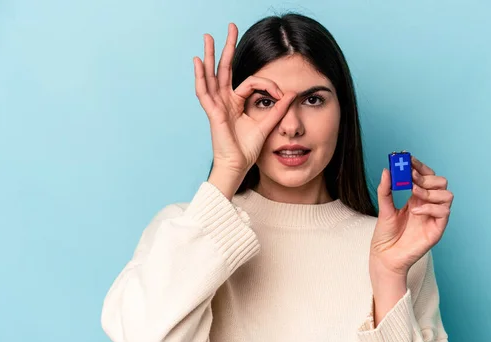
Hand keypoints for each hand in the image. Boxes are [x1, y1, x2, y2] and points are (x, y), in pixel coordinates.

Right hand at [193, 23, 296, 175]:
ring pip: (211, 75)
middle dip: (227, 48)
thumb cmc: (248, 150)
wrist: (238, 166)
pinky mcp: (213, 113)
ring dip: (210, 55)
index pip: (252, 82)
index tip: (283, 95)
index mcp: (236, 103)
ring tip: (208, 36)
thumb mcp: (267, 124)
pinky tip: (199, 61)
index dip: (270, 85)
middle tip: (230, 26)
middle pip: (224, 69)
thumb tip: (292, 93)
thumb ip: (279, 108)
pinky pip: (204, 92)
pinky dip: (200, 76)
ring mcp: (217, 106)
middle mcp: (225, 101)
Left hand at [369, 156, 453, 277]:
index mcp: (416, 198)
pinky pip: (444, 212)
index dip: (420, 166)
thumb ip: (386, 190)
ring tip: (413, 194)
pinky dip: (430, 208)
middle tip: (411, 179)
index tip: (408, 159)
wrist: (385, 256)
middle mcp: (428, 205)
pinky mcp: (437, 229)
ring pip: (447, 195)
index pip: (426, 176)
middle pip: (441, 182)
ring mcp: (433, 217)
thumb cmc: (385, 235)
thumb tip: (386, 170)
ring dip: (430, 191)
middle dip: (427, 177)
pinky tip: (414, 211)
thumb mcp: (383, 208)